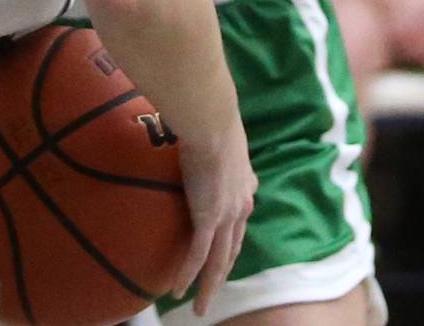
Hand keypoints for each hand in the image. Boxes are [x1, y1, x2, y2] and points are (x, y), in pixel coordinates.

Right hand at [172, 125, 255, 314]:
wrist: (212, 121)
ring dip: (208, 287)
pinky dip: (188, 275)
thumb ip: (215, 142)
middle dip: (223, 273)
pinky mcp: (208, 218)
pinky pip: (198, 254)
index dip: (234, 238)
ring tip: (199, 308)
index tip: (228, 247)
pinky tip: (178, 291)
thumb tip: (198, 131)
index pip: (241, 221)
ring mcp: (226, 214)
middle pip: (232, 249)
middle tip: (213, 290)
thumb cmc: (212, 117)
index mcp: (245, 186)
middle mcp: (240, 205)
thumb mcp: (221, 133)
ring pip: (218, 261)